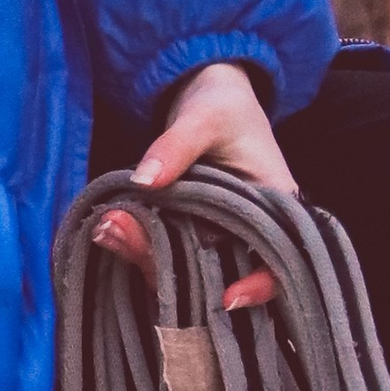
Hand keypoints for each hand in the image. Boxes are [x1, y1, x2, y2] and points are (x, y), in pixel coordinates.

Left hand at [94, 58, 295, 307]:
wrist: (206, 94)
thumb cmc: (222, 101)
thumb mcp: (203, 116)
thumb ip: (176, 147)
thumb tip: (144, 180)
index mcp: (275, 204)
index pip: (281, 260)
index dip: (261, 285)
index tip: (227, 297)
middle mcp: (249, 228)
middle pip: (220, 271)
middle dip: (171, 268)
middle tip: (119, 232)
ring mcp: (217, 233)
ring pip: (187, 268)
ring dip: (147, 255)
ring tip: (107, 225)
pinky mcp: (189, 231)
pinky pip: (168, 252)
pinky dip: (140, 244)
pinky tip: (110, 224)